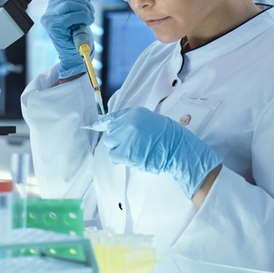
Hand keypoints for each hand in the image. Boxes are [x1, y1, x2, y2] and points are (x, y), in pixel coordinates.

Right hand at [40, 0, 93, 78]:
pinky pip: (71, 15)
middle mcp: (47, 13)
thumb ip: (71, 0)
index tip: (87, 0)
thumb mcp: (73, 15)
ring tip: (90, 18)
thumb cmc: (74, 36)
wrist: (73, 56)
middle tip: (92, 12)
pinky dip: (83, 16)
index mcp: (51, 8)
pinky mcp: (53, 27)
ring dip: (84, 9)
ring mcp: (49, 20)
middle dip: (84, 2)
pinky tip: (87, 21)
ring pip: (68, 4)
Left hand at [101, 107, 222, 198]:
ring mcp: (126, 137)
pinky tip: (130, 158)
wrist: (177, 148)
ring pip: (110, 144)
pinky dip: (119, 159)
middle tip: (128, 145)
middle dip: (116, 140)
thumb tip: (121, 129)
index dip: (104, 123)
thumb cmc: (169, 136)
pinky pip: (114, 156)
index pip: (113, 117)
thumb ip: (135, 122)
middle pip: (111, 133)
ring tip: (132, 152)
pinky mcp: (125, 152)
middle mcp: (128, 123)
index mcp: (134, 113)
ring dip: (118, 149)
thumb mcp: (151, 120)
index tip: (96, 126)